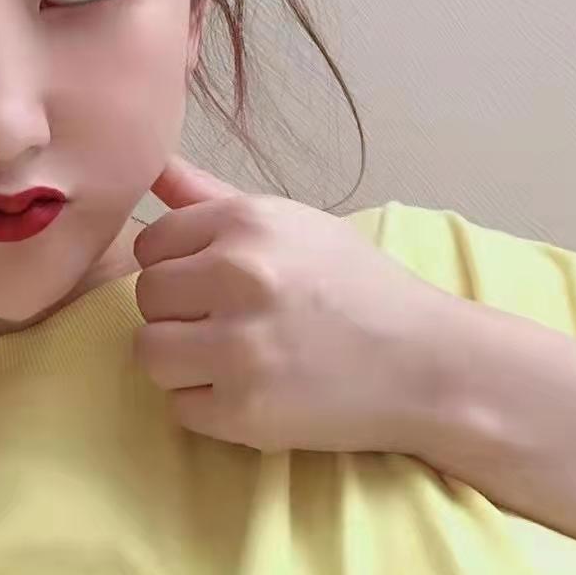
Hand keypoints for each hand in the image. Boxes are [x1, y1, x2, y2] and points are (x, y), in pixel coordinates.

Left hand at [132, 156, 452, 454]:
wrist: (428, 364)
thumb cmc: (359, 288)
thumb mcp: (295, 223)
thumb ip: (212, 198)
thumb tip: (152, 164)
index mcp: (246, 222)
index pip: (152, 244)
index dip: (179, 267)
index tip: (217, 284)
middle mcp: (237, 276)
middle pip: (147, 298)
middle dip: (180, 313)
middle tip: (230, 323)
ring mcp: (238, 346)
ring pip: (150, 353)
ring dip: (184, 362)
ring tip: (235, 359)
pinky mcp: (243, 410)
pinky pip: (180, 407)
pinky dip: (208, 407)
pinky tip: (253, 391)